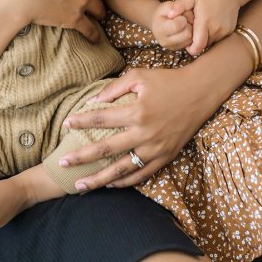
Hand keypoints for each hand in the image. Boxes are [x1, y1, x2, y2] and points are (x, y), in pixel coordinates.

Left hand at [57, 67, 206, 189]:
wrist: (200, 92)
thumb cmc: (167, 80)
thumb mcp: (139, 76)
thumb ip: (114, 88)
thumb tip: (92, 102)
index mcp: (137, 111)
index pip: (100, 119)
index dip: (80, 121)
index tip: (65, 124)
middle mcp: (144, 133)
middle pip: (105, 150)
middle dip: (81, 158)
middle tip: (62, 164)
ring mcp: (155, 148)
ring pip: (122, 169)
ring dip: (99, 179)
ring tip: (80, 185)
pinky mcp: (166, 156)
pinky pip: (141, 175)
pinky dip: (124, 182)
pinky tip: (109, 184)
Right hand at [151, 0, 194, 49]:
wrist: (158, 24)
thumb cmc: (163, 13)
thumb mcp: (165, 6)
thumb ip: (172, 7)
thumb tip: (178, 10)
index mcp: (159, 29)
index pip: (177, 26)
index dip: (183, 18)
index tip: (181, 15)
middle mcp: (165, 41)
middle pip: (187, 34)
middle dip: (189, 24)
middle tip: (185, 18)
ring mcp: (172, 47)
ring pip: (191, 39)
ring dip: (192, 30)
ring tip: (185, 24)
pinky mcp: (179, 49)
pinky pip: (192, 42)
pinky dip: (192, 35)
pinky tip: (186, 29)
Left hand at [184, 0, 240, 56]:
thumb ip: (180, 6)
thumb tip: (169, 15)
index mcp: (205, 22)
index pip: (197, 47)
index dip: (190, 48)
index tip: (186, 43)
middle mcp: (216, 29)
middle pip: (203, 45)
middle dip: (196, 41)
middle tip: (192, 30)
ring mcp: (224, 31)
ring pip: (211, 42)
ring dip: (205, 38)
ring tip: (202, 24)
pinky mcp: (229, 31)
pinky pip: (218, 38)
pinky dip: (213, 34)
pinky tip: (210, 23)